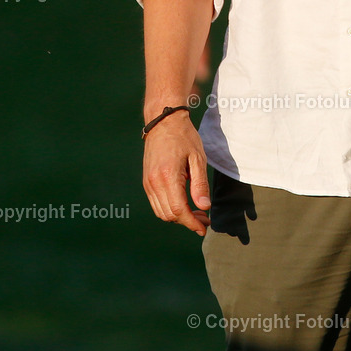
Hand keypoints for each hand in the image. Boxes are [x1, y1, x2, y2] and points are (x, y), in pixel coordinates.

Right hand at [142, 110, 210, 235]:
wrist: (163, 122)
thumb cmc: (184, 137)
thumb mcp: (198, 158)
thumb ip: (200, 184)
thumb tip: (204, 207)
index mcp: (167, 176)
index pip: (178, 210)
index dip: (192, 223)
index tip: (204, 228)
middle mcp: (154, 182)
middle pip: (169, 215)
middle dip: (187, 221)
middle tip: (205, 219)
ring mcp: (147, 183)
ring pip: (161, 212)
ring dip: (178, 217)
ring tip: (196, 213)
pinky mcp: (146, 181)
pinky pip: (156, 204)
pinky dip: (169, 209)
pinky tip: (183, 204)